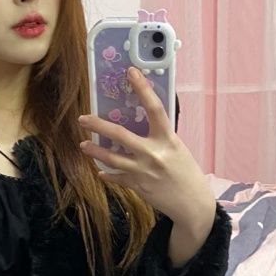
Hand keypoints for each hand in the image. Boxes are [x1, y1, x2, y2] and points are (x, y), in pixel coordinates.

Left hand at [78, 66, 211, 222]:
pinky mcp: (138, 186)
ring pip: (112, 159)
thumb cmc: (186, 173)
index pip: (154, 108)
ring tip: (84, 145)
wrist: (192, 203)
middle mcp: (154, 154)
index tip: (131, 72)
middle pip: (120, 135)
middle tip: (83, 119)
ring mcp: (144, 171)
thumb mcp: (177, 149)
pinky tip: (101, 171)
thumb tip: (141, 122)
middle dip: (99, 126)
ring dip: (95, 152)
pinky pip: (117, 178)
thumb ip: (160, 137)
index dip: (143, 88)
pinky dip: (108, 174)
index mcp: (168, 139)